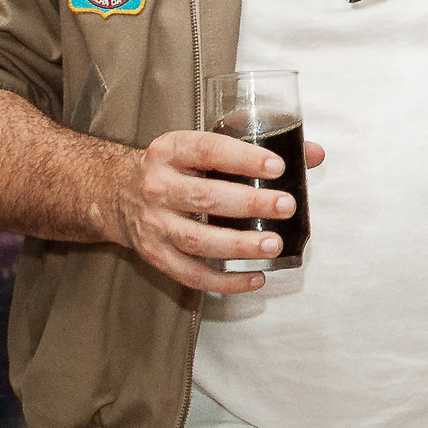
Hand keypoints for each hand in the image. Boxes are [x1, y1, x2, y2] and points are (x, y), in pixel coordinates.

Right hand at [112, 130, 323, 295]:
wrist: (114, 193)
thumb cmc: (175, 168)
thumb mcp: (202, 147)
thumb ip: (257, 149)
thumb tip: (313, 154)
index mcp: (171, 150)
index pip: (207, 150)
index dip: (243, 158)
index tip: (277, 167)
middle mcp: (157, 187)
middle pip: (204, 198)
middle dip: (249, 204)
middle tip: (286, 206)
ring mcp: (153, 224)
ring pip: (197, 240)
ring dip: (238, 245)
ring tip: (274, 244)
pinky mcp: (154, 255)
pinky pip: (189, 274)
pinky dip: (223, 281)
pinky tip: (254, 279)